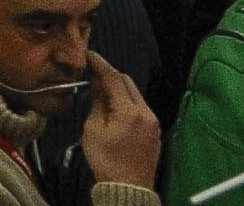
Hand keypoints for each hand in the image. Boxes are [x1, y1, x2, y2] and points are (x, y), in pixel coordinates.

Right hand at [77, 56, 159, 190]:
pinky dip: (127, 103)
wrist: (129, 189)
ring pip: (135, 95)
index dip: (100, 64)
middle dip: (111, 76)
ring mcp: (153, 123)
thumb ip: (98, 103)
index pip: (114, 78)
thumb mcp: (93, 130)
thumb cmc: (107, 160)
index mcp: (129, 111)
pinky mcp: (155, 132)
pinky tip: (115, 111)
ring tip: (102, 95)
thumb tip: (98, 85)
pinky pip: (140, 109)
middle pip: (128, 83)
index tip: (88, 54)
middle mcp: (146, 113)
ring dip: (120, 90)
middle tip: (93, 76)